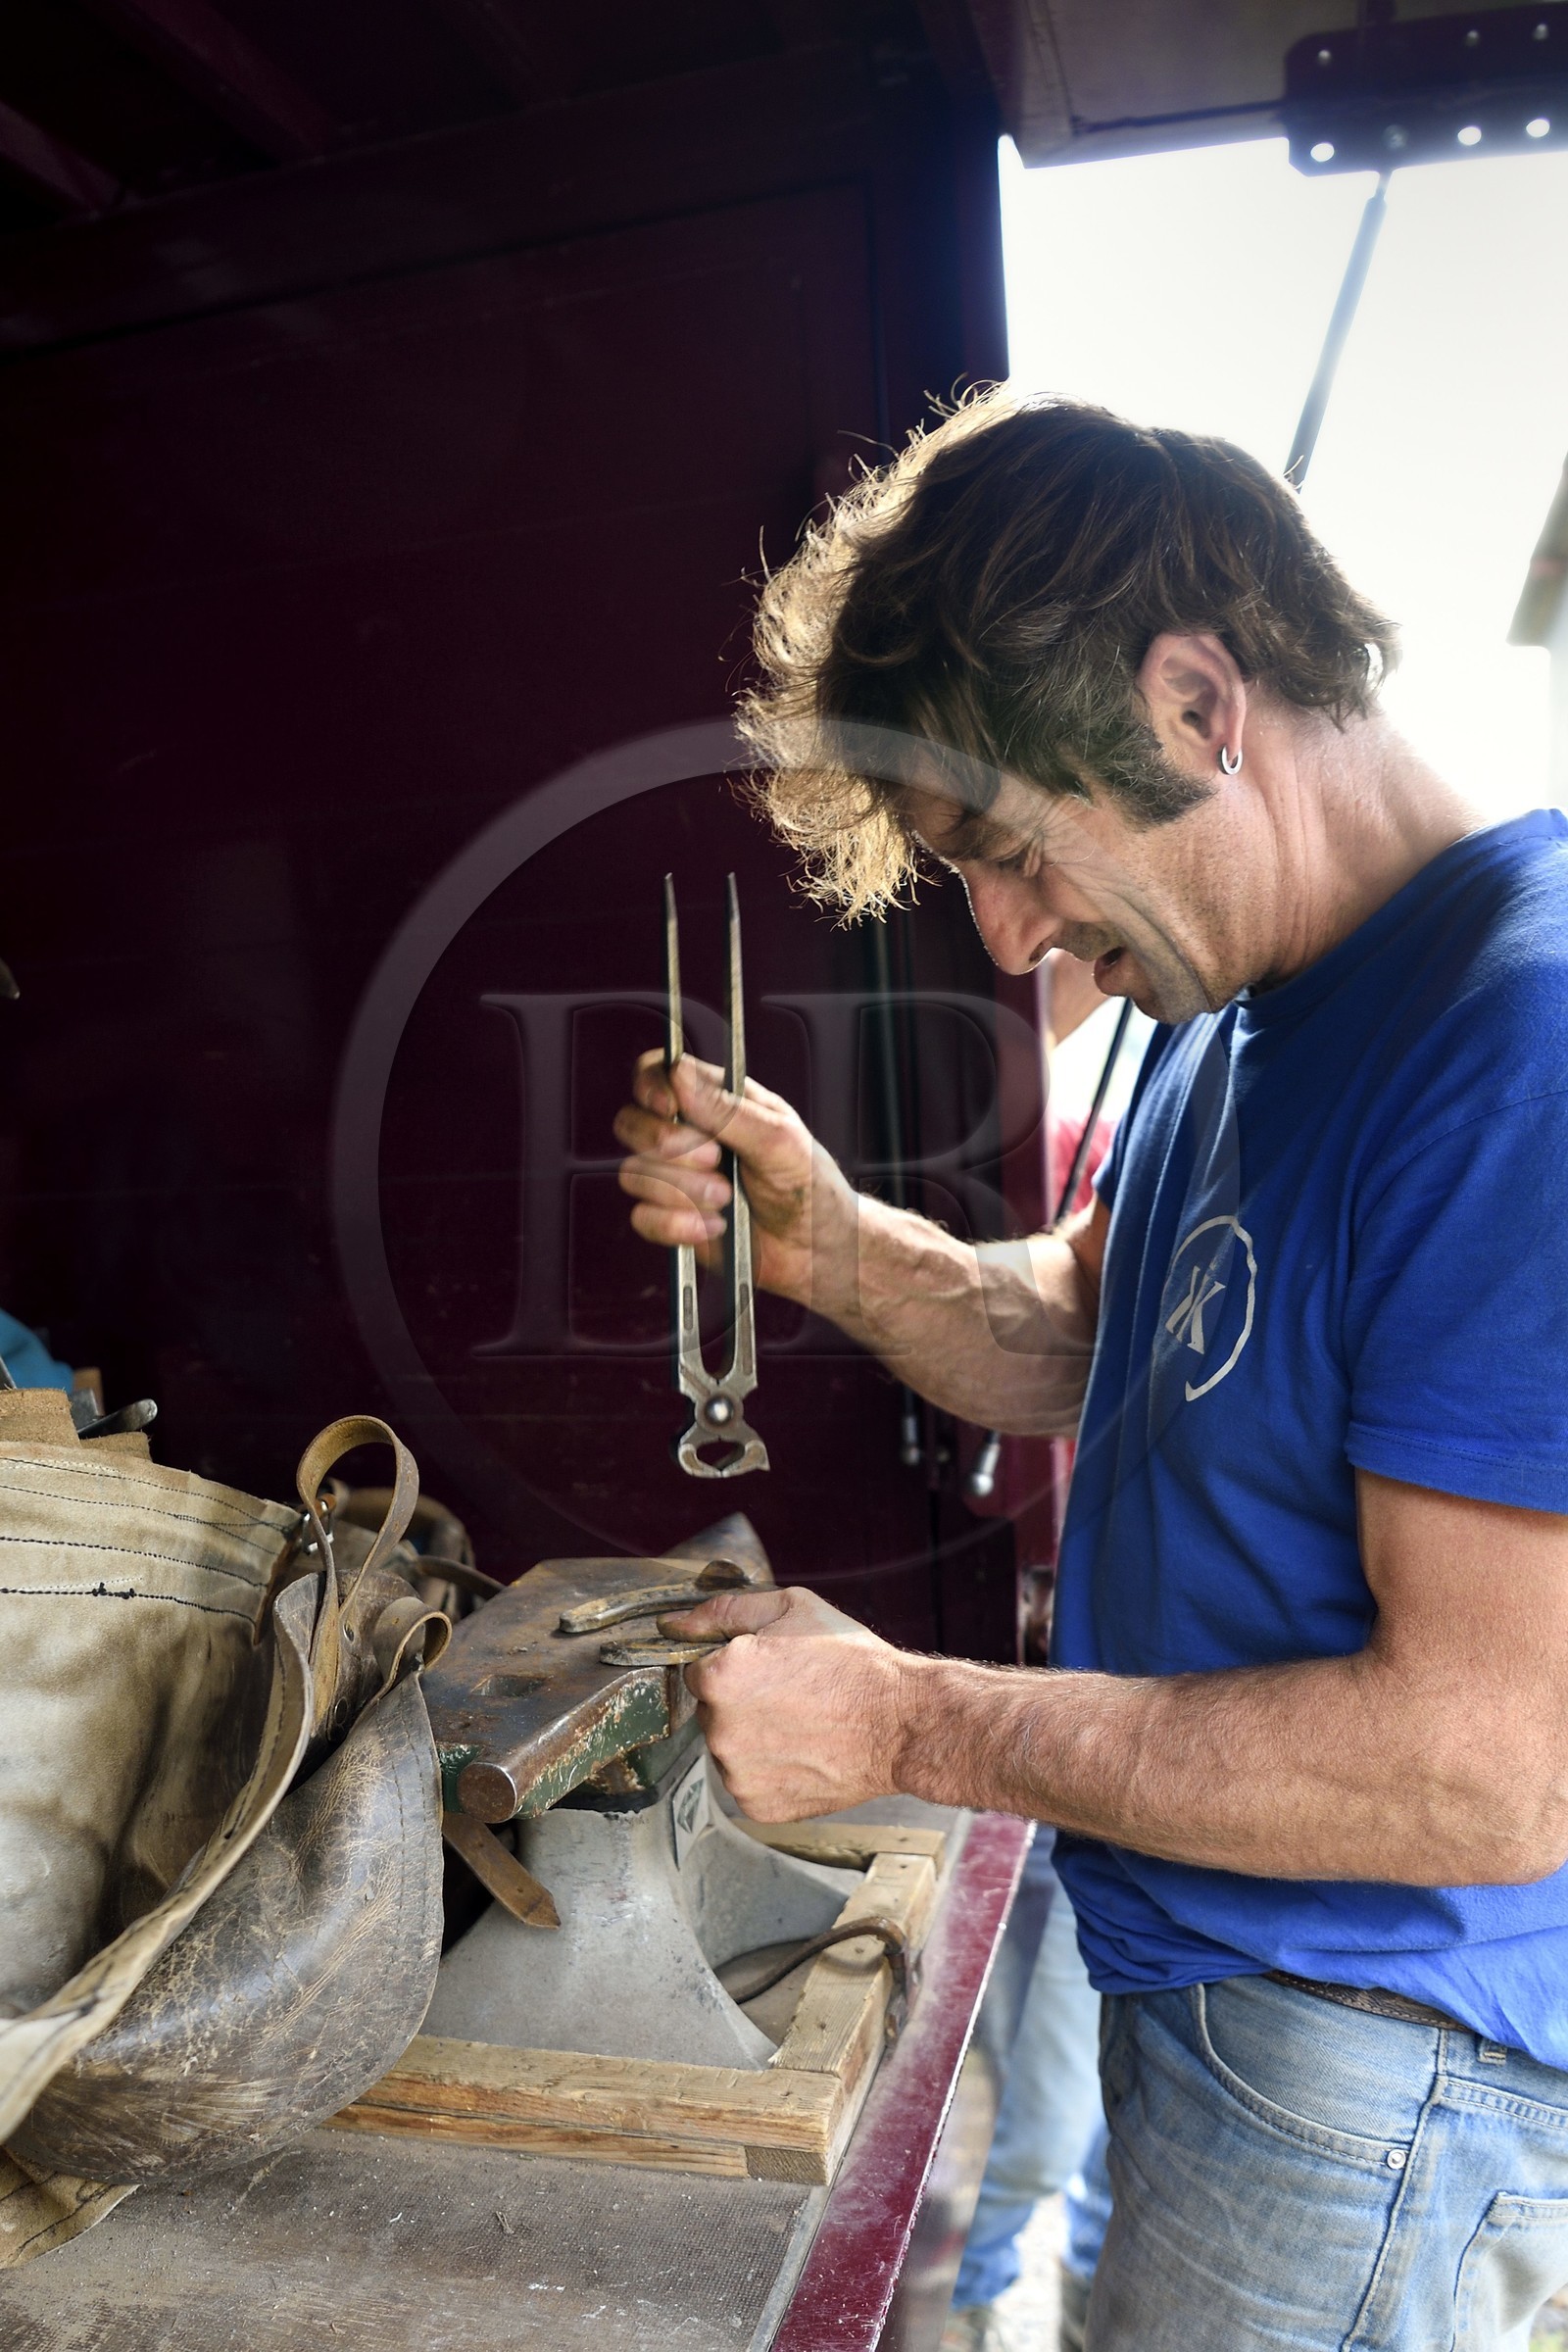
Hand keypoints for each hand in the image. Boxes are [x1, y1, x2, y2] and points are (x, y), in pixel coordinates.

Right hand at [613, 1051, 858, 1311]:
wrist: (816, 1251)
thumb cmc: (809, 1186)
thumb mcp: (778, 1139)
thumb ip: (726, 1108)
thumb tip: (680, 1074)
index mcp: (715, 1103)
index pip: (658, 1075)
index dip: (652, 1087)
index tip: (670, 1106)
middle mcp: (688, 1137)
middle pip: (631, 1123)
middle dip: (668, 1144)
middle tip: (715, 1159)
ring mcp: (676, 1180)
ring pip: (634, 1173)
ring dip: (682, 1190)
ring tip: (726, 1198)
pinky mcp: (671, 1221)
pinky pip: (643, 1218)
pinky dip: (678, 1224)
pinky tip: (714, 1226)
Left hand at [657, 1585, 912, 1819]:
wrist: (900, 1723)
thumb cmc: (851, 1662)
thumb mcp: (791, 1609)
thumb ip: (724, 1611)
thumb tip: (676, 1623)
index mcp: (720, 1677)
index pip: (699, 1670)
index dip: (735, 1666)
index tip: (770, 1669)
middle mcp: (718, 1729)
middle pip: (711, 1712)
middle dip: (741, 1702)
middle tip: (791, 1695)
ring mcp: (737, 1773)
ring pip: (729, 1748)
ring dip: (753, 1737)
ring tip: (802, 1724)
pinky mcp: (756, 1805)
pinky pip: (748, 1781)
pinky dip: (770, 1770)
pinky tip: (804, 1751)